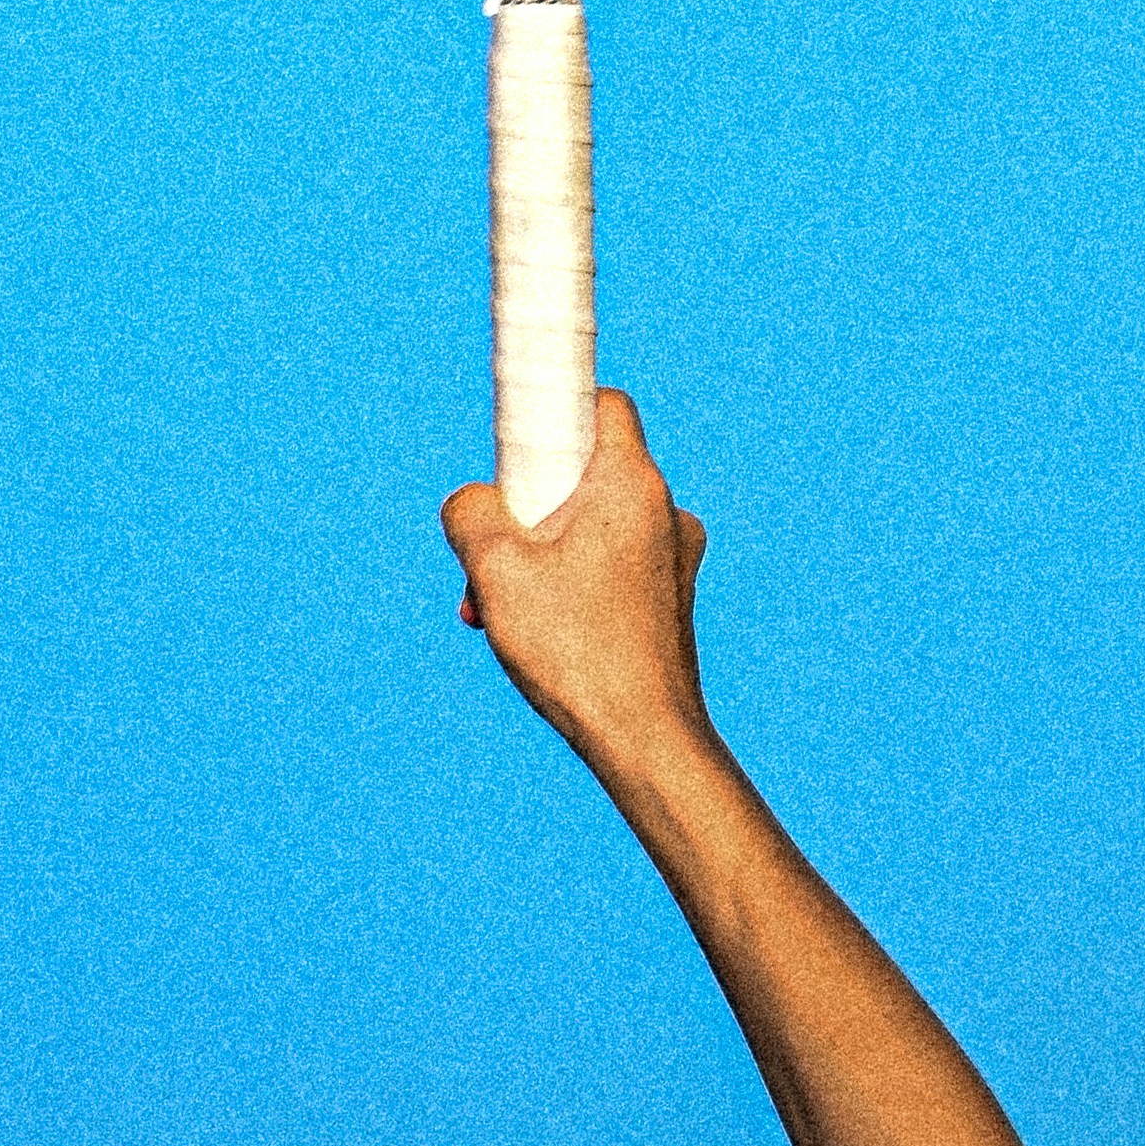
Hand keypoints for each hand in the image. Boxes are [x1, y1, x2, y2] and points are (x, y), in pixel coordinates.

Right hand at [442, 390, 710, 778]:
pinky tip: (534, 633)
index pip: (604, 403)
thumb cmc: (576, 650)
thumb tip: (472, 502)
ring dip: (541, 555)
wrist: (645, 742)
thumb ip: (470, 513)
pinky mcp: (672, 602)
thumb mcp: (495, 569)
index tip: (518, 441)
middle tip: (494, 553)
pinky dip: (570, 585)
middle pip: (585, 472)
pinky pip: (611, 567)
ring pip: (594, 526)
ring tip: (500, 609)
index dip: (556, 407)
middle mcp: (667, 511)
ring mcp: (675, 560)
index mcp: (633, 482)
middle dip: (528, 507)